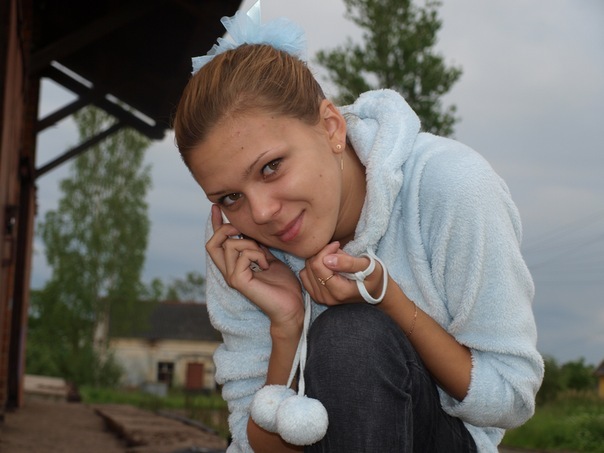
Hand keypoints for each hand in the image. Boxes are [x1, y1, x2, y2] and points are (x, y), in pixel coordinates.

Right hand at [206, 205, 303, 325]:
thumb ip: (257, 246)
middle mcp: (229, 271)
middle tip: (243, 230)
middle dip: (226, 229)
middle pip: (212, 243)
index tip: (216, 207)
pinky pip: (242, 255)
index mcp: (235, 265)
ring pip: (230, 245)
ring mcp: (232, 277)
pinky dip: (256, 254)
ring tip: (264, 257)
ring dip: (250, 244)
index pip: (217, 243)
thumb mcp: (269, 258)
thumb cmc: (283, 284)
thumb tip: (249, 231)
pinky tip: (266, 265)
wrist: (291, 306)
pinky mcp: (239, 282)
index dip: (215, 224)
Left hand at [300, 242, 384, 305]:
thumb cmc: (374, 277)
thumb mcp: (368, 266)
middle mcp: (327, 298)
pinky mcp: (317, 296)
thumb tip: (327, 259)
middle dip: (321, 253)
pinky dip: (313, 268)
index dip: (325, 250)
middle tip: (336, 250)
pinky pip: (305, 277)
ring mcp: (321, 299)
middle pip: (311, 267)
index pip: (318, 265)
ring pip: (306, 270)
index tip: (337, 244)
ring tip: (333, 259)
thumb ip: (348, 262)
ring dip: (317, 260)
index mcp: (340, 291)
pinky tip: (326, 266)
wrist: (374, 291)